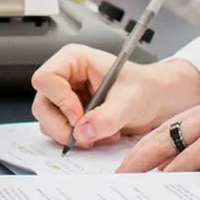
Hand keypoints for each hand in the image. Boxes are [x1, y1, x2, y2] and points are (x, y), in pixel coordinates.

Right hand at [31, 45, 199, 149]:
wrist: (158, 102)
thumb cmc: (146, 89)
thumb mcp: (130, 100)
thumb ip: (107, 116)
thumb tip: (82, 132)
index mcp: (74, 60)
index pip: (45, 79)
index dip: (60, 100)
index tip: (80, 117)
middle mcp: (65, 77)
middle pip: (42, 105)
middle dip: (64, 126)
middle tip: (87, 136)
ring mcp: (65, 98)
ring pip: (48, 122)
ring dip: (73, 136)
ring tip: (102, 134)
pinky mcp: (70, 116)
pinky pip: (60, 132)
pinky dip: (78, 140)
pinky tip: (100, 136)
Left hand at [116, 88, 199, 173]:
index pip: (181, 122)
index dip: (160, 139)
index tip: (145, 153)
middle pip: (164, 130)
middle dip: (140, 152)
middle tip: (121, 170)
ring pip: (167, 144)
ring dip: (145, 164)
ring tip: (128, 181)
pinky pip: (187, 160)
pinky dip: (170, 174)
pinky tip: (159, 186)